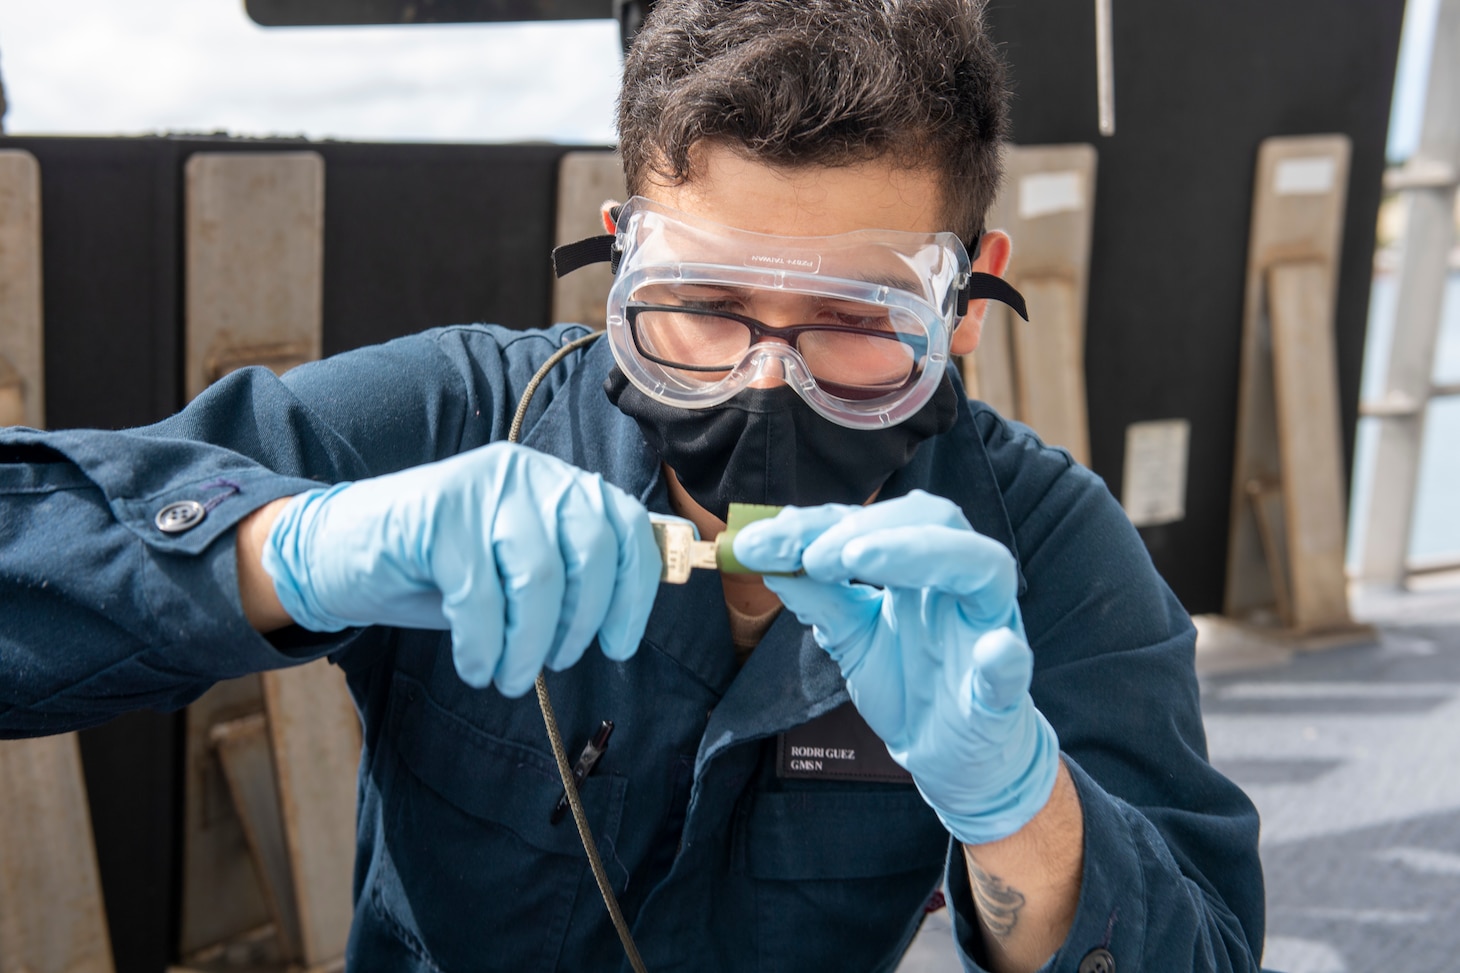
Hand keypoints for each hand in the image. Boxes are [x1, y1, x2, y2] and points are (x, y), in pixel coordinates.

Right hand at [261, 442, 660, 695]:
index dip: (634, 591)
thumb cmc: (440, 570)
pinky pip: (479, 594)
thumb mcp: (515, 568)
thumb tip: (625, 618)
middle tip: (557, 661)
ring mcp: (482, 488)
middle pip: (591, 550)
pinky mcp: (438, 513)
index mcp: (557, 483)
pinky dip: (483, 645)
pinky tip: (475, 666)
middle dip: (581, 621)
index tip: (619, 646)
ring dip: (529, 644)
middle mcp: (527, 473)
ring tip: (510, 676)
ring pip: (539, 577)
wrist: (340, 551)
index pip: (626, 526)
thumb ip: (570, 577)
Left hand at [733, 491, 1058, 844]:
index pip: (874, 521)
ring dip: (919, 552)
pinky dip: (1003, 657)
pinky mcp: (1006, 686)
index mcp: (921, 562)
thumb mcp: (850, 637)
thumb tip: (767, 555)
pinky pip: (1013, 666)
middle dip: (864, 526)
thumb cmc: (903, 683)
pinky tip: (991, 650)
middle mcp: (960, 579)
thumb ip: (818, 597)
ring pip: (982, 565)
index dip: (815, 523)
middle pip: (932, 519)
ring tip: (856, 558)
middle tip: (810, 553)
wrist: (943, 755)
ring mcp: (991, 626)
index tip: (762, 539)